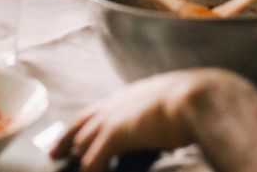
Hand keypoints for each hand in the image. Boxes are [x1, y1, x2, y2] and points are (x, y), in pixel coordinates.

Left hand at [50, 70, 231, 171]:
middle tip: (53, 152)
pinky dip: (90, 171)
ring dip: (75, 157)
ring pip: (82, 141)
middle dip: (66, 138)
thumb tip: (172, 127)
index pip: (101, 108)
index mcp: (134, 93)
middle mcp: (119, 101)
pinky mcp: (115, 134)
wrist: (203, 97)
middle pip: (82, 121)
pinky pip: (92, 161)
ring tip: (64, 167)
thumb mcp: (180, 102)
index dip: (87, 121)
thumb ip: (168, 113)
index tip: (76, 132)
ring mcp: (115, 116)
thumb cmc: (202, 100)